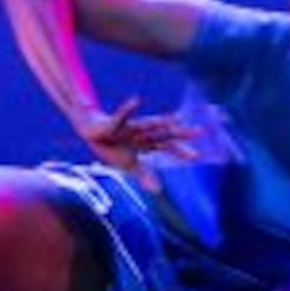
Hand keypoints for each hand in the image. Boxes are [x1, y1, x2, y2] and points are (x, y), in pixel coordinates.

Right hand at [76, 96, 196, 175]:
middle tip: (200, 131)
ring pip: (147, 124)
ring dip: (160, 122)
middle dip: (180, 133)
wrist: (89, 132)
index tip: (197, 157)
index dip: (181, 151)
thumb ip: (144, 175)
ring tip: (176, 118)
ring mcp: (128, 127)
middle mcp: (141, 133)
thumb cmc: (112, 146)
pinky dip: (128, 109)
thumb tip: (159, 191)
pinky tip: (136, 100)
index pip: (167, 146)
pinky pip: (121, 116)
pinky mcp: (113, 123)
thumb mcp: (129, 164)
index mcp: (145, 142)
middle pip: (163, 133)